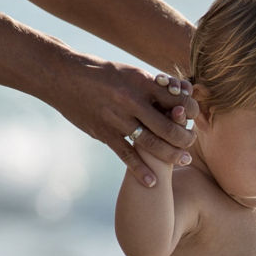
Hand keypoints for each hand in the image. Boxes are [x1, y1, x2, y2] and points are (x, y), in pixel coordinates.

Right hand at [54, 57, 198, 185]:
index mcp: (140, 82)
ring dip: (170, 155)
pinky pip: (126, 155)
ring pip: (151, 143)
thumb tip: (182, 91)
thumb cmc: (102, 74)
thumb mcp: (129, 72)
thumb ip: (154, 85)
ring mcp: (117, 119)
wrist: (62, 76)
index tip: (194, 117)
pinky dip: (141, 170)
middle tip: (191, 144)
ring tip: (183, 160)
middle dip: (184, 138)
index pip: (176, 100)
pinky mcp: (104, 133)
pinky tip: (153, 182)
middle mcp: (131, 101)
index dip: (190, 110)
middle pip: (168, 126)